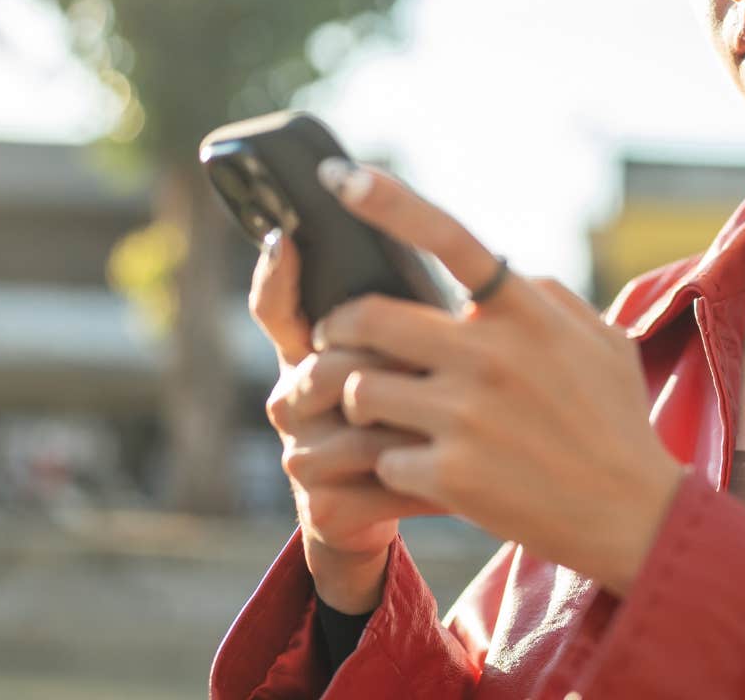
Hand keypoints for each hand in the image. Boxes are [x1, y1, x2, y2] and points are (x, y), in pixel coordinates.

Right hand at [251, 232, 444, 610]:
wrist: (403, 499)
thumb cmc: (416, 407)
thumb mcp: (412, 356)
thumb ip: (410, 314)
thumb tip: (443, 247)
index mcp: (308, 352)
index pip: (275, 307)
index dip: (275, 274)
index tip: (286, 237)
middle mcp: (291, 400)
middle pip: (332, 365)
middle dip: (396, 367)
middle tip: (448, 369)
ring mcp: (301, 456)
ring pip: (363, 427)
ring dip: (424, 426)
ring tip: (469, 424)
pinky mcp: (325, 508)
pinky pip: (383, 481)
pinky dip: (432, 476)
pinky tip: (464, 474)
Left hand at [311, 157, 685, 597]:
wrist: (630, 514)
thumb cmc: (615, 420)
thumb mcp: (601, 339)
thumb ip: (546, 295)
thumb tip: (502, 268)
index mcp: (525, 312)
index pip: (449, 238)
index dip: (389, 202)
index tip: (341, 176)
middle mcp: (491, 356)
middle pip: (369, 318)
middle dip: (336, 327)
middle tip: (331, 338)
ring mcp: (467, 417)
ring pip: (360, 390)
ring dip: (357, 399)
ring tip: (379, 411)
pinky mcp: (450, 476)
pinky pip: (383, 456)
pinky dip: (393, 463)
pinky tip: (422, 469)